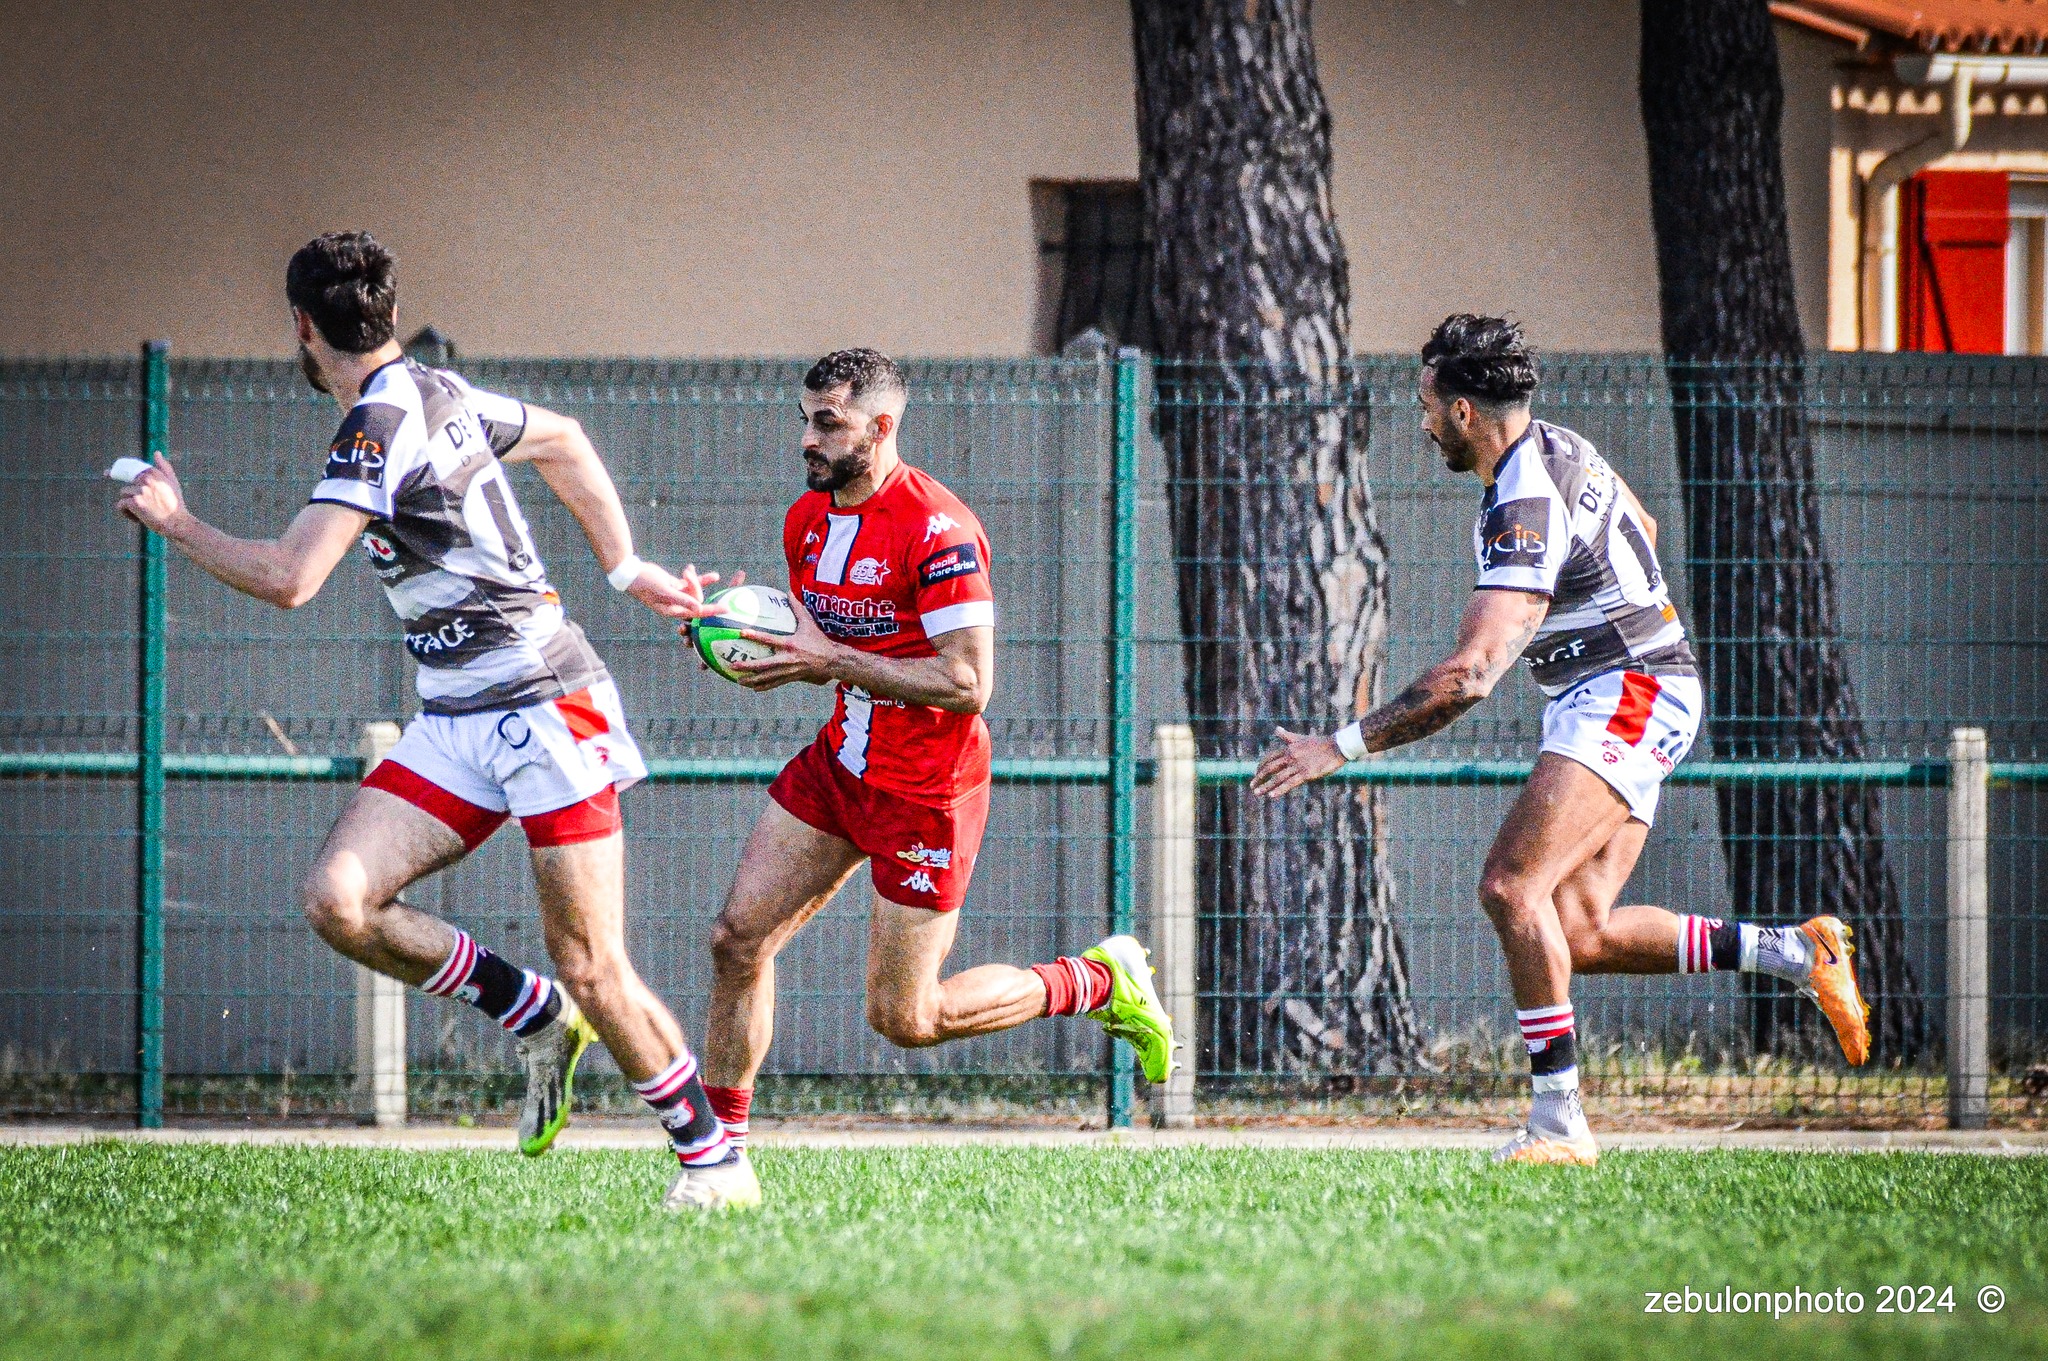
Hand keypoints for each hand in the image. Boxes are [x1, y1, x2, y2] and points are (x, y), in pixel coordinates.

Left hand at [115, 454, 188, 535]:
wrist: (178, 523)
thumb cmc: (175, 504)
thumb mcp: (173, 482)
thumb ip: (164, 467)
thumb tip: (156, 452)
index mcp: (153, 473)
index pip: (131, 468)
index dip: (117, 470)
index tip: (106, 473)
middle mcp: (146, 479)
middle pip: (126, 480)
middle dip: (124, 487)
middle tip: (117, 485)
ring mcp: (140, 490)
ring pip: (124, 494)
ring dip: (130, 504)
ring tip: (143, 513)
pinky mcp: (134, 502)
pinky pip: (121, 505)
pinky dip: (127, 513)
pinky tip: (138, 519)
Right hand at [626, 562, 741, 619]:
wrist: (632, 573)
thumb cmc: (645, 584)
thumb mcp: (665, 591)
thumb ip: (682, 600)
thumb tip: (699, 609)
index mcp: (672, 611)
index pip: (697, 614)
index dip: (712, 611)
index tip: (727, 609)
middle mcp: (676, 606)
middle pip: (697, 599)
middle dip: (695, 586)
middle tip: (687, 575)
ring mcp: (676, 596)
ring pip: (694, 590)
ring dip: (694, 579)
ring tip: (687, 570)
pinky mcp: (675, 586)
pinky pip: (690, 583)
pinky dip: (696, 577)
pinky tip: (702, 571)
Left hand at [727, 593, 841, 690]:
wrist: (832, 660)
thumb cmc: (819, 640)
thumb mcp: (809, 623)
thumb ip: (797, 608)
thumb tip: (788, 591)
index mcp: (790, 644)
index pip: (769, 639)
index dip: (755, 636)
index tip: (742, 632)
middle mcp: (788, 659)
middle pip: (764, 665)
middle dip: (747, 666)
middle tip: (733, 665)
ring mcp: (789, 671)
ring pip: (767, 678)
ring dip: (752, 680)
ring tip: (738, 681)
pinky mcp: (792, 678)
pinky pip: (775, 683)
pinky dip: (764, 686)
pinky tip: (754, 688)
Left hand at [1250, 726, 1348, 797]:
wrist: (1336, 746)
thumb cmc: (1320, 743)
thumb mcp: (1300, 738)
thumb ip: (1287, 736)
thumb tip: (1276, 729)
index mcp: (1289, 749)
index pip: (1270, 758)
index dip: (1261, 767)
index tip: (1256, 774)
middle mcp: (1290, 757)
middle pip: (1270, 768)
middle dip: (1259, 777)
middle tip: (1252, 786)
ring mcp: (1298, 766)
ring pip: (1277, 777)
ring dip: (1266, 786)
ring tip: (1257, 793)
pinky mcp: (1306, 774)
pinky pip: (1290, 783)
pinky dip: (1280, 789)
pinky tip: (1271, 795)